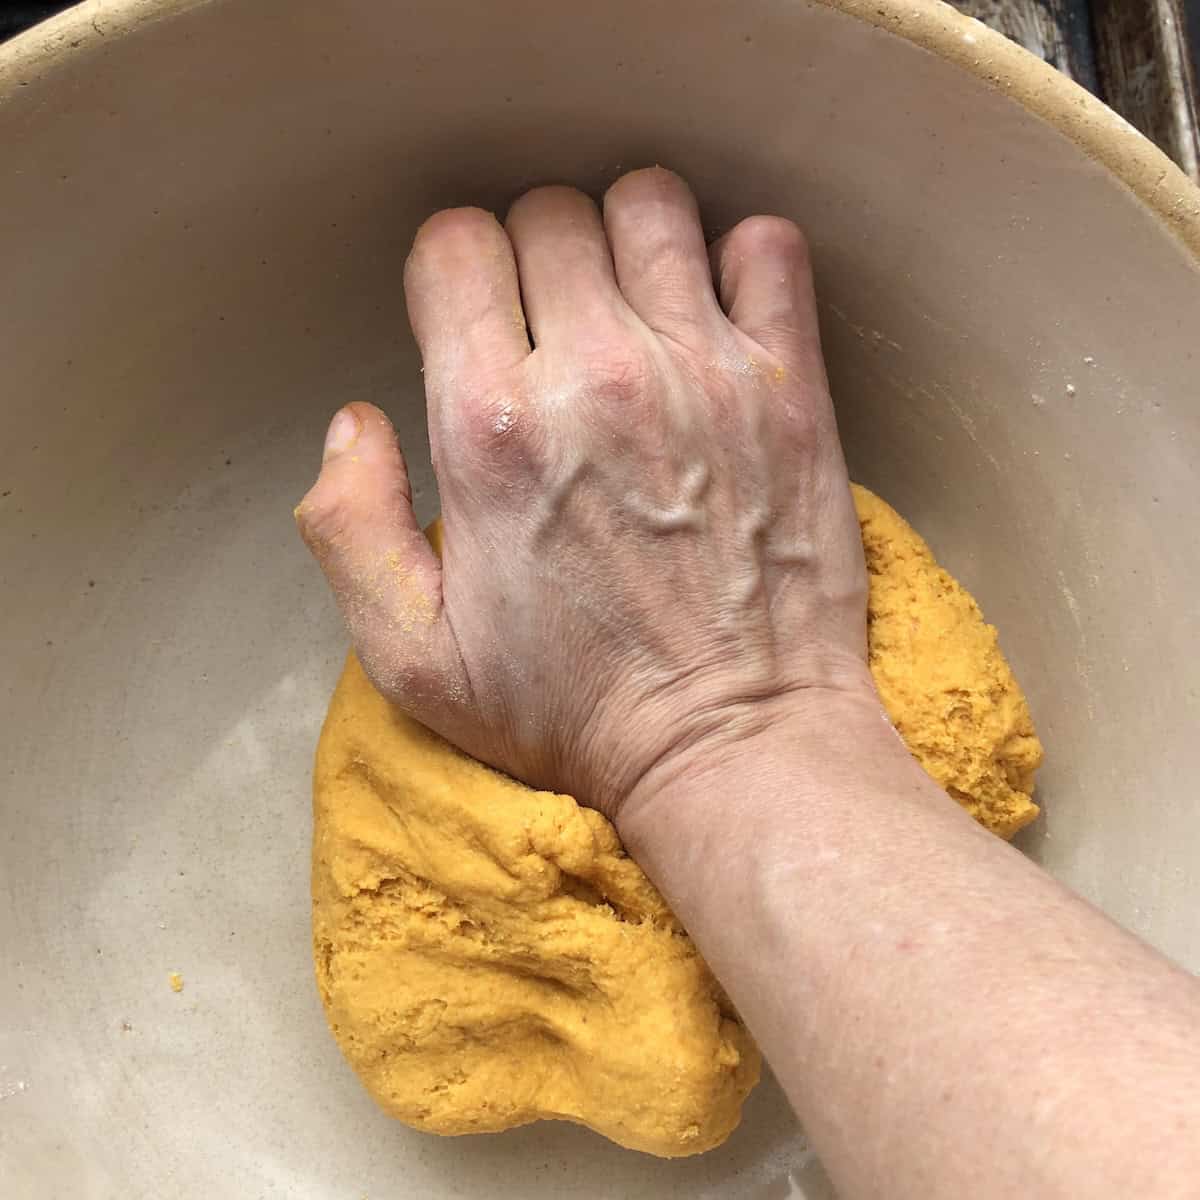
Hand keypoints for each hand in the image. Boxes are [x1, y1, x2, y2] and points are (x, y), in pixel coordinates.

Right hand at [296, 167, 869, 819]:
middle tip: (551, 330)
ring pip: (650, 204)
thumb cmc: (577, 713)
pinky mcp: (789, 388)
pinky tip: (717, 319)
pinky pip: (767, 248)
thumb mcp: (416, 661)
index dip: (454, 276)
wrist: (734, 742)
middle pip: (548, 213)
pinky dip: (740, 262)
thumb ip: (351, 530)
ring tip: (631, 308)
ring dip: (628, 241)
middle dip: (535, 257)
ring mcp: (702, 372)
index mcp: (492, 429)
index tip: (475, 327)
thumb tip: (352, 425)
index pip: (454, 248)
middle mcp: (595, 376)